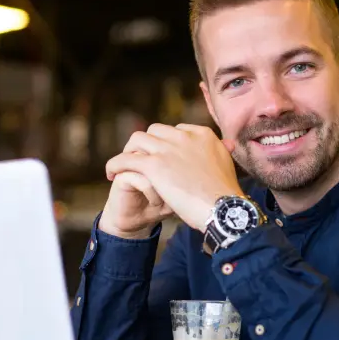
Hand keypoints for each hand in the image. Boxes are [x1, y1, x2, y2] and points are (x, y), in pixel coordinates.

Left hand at [105, 124, 242, 230]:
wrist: (223, 209)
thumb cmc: (226, 194)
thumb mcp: (227, 164)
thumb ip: (220, 151)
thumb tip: (224, 145)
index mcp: (202, 135)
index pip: (175, 130)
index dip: (165, 143)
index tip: (161, 156)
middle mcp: (184, 136)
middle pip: (155, 131)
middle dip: (146, 144)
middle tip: (140, 159)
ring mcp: (168, 149)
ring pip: (137, 139)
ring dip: (129, 150)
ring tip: (124, 165)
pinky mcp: (154, 165)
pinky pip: (126, 159)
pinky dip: (115, 164)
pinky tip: (111, 174)